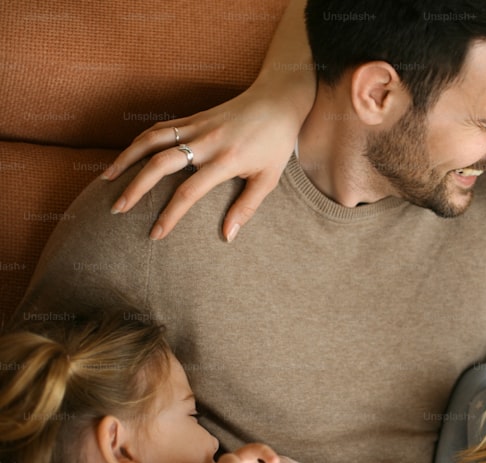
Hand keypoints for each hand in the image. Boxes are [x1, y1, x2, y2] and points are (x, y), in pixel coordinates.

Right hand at [102, 84, 303, 240]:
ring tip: (107, 179)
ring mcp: (196, 126)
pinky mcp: (192, 117)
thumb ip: (246, 208)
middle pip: (160, 164)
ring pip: (151, 140)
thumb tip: (226, 237)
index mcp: (226, 160)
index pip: (189, 192)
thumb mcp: (268, 179)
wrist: (277, 101)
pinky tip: (127, 156)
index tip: (155, 234)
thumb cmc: (275, 144)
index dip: (170, 215)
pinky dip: (139, 141)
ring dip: (126, 158)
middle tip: (117, 209)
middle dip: (136, 188)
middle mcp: (206, 141)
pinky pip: (159, 128)